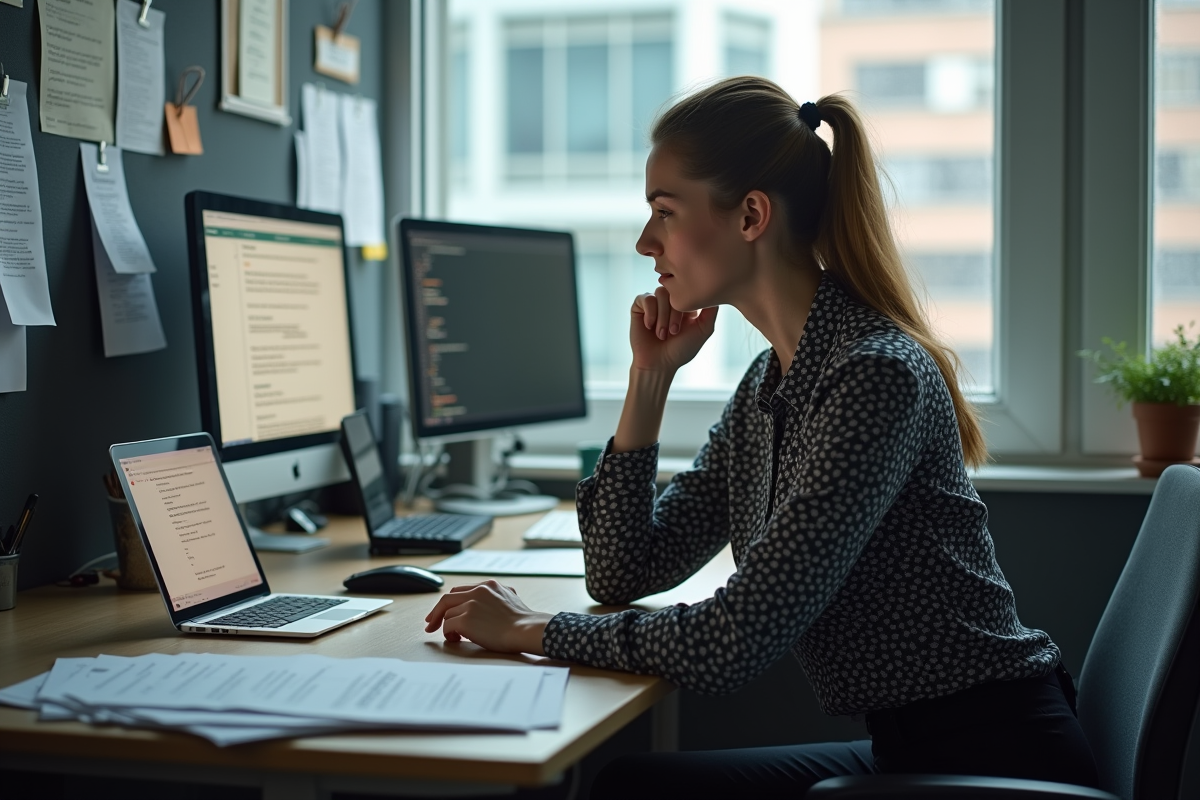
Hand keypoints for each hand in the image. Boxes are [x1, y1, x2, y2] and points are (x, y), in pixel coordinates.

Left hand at [424, 580, 551, 654]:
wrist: (526, 630)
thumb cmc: (522, 622)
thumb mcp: (510, 598)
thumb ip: (495, 597)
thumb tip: (484, 606)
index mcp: (488, 585)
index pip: (460, 590)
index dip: (449, 602)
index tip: (443, 612)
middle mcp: (478, 591)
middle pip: (447, 599)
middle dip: (436, 613)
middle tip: (430, 624)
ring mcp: (471, 604)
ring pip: (447, 614)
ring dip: (448, 627)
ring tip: (456, 637)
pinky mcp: (465, 619)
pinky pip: (447, 626)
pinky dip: (448, 634)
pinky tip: (457, 639)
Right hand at [630, 287, 718, 374]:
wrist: (658, 364)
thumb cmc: (681, 350)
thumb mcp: (703, 330)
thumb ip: (712, 310)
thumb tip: (716, 290)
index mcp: (686, 304)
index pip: (691, 289)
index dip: (690, 304)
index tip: (688, 324)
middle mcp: (670, 300)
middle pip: (675, 290)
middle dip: (676, 314)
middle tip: (674, 332)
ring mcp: (655, 302)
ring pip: (661, 292)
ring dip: (663, 316)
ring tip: (662, 334)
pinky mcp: (639, 306)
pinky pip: (646, 298)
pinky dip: (650, 313)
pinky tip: (650, 327)